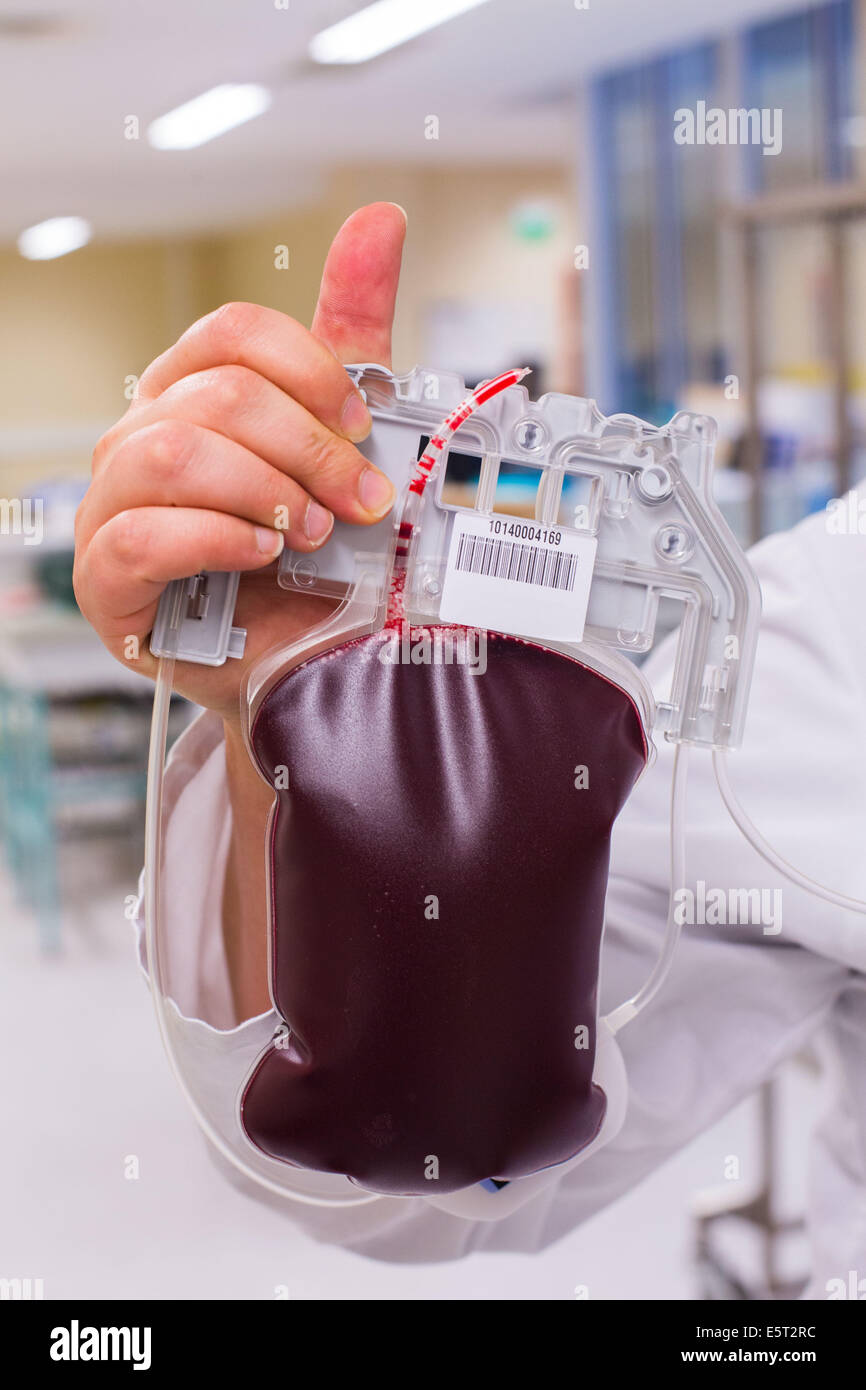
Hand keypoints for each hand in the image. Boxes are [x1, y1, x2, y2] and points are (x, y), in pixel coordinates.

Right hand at [73, 202, 406, 726]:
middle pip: (213, 395)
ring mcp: (113, 506)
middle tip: (362, 502)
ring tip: (313, 531)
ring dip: (263, 489)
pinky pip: (141, 535)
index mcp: (191, 394)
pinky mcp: (105, 578)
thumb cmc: (307, 553)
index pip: (229, 334)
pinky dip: (217, 538)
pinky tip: (264, 553)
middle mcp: (141, 438)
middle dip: (308, 448)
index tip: (362, 425)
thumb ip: (351, 337)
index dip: (306, 370)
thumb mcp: (340, 440)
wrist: (295, 657)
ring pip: (171, 454)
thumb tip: (379, 219)